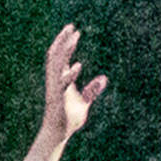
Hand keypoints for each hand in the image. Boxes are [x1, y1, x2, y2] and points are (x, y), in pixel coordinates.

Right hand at [43, 24, 106, 142]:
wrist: (59, 133)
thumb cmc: (69, 118)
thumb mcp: (84, 101)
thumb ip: (93, 89)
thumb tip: (105, 78)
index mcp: (59, 79)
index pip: (60, 56)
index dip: (66, 42)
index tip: (75, 31)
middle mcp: (55, 80)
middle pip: (56, 55)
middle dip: (62, 40)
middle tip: (71, 26)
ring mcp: (56, 88)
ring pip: (56, 65)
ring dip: (64, 51)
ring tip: (73, 38)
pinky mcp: (58, 99)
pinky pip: (63, 84)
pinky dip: (70, 74)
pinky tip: (79, 66)